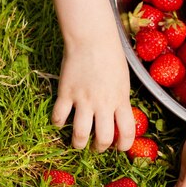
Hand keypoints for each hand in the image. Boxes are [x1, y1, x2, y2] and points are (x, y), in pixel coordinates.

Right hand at [51, 32, 135, 152]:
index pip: (127, 132)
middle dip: (100, 148)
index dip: (124, 145)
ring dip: (78, 143)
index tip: (119, 147)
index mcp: (120, 100)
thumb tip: (118, 116)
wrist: (92, 38)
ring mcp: (83, 100)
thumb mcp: (123, 80)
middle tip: (96, 147)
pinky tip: (60, 122)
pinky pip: (59, 117)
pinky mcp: (66, 93)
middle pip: (104, 138)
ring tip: (78, 143)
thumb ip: (120, 100)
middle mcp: (103, 103)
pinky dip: (58, 123)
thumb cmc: (111, 56)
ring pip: (80, 134)